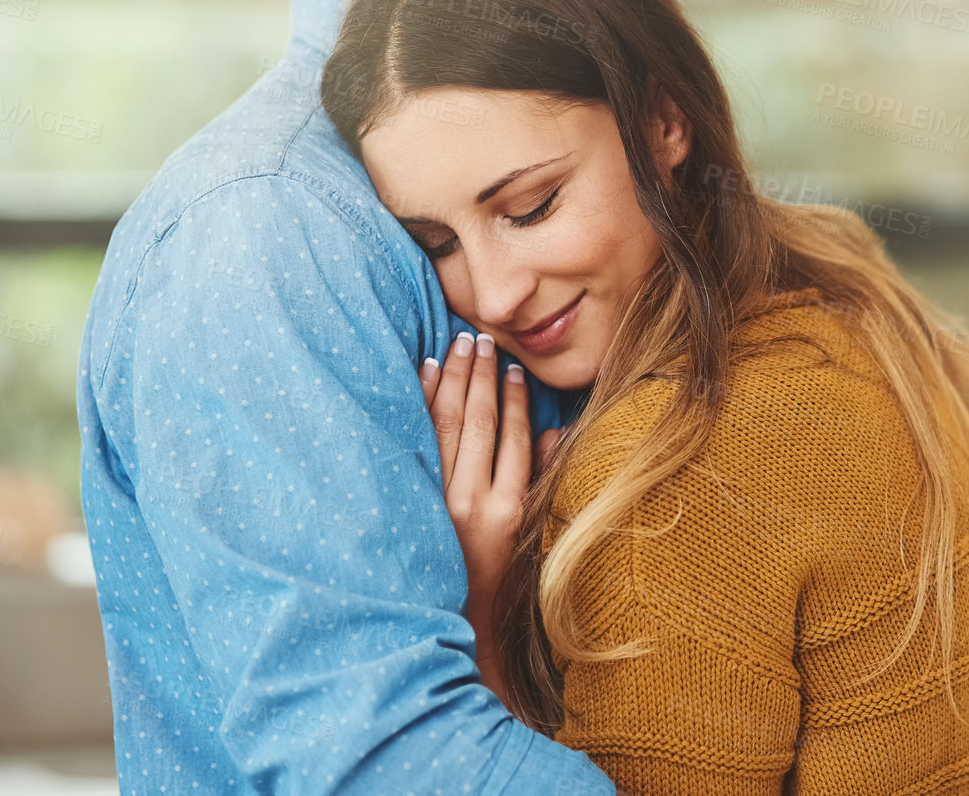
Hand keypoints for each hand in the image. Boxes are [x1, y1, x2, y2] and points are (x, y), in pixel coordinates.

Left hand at [419, 332, 559, 695]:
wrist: (454, 628)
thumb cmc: (500, 582)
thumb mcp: (532, 535)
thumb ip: (545, 482)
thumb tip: (557, 433)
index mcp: (509, 509)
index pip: (515, 436)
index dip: (515, 398)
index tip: (514, 368)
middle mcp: (472, 502)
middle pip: (478, 422)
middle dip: (480, 376)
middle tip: (481, 340)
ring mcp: (436, 503)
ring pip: (444, 425)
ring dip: (451, 380)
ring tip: (456, 345)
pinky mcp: (411, 506)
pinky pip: (414, 443)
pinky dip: (418, 405)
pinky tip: (423, 376)